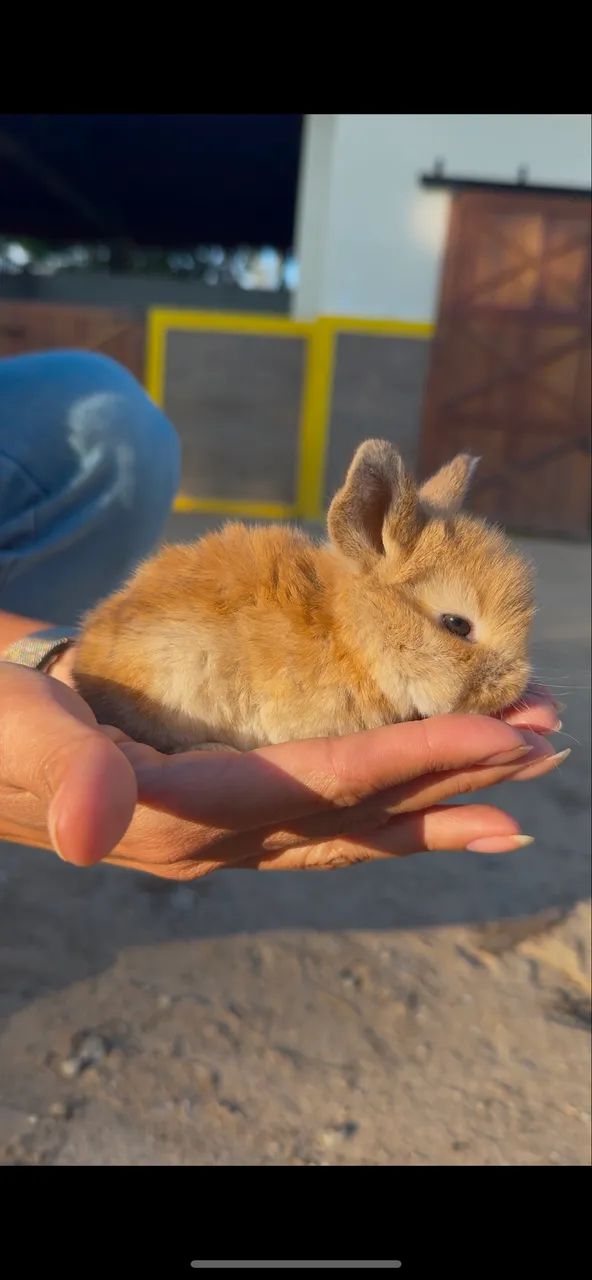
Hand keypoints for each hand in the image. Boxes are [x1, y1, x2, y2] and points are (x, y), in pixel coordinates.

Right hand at [0, 660, 566, 877]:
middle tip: (549, 750)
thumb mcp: (19, 734)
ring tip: (515, 779)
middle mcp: (222, 837)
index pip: (333, 785)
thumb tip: (103, 824)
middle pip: (366, 815)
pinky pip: (323, 814)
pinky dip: (384, 802)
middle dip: (462, 784)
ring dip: (440, 799)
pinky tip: (420, 793)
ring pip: (354, 823)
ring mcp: (227, 831)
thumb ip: (68, 774)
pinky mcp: (224, 808)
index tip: (508, 740)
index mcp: (190, 817)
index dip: (424, 762)